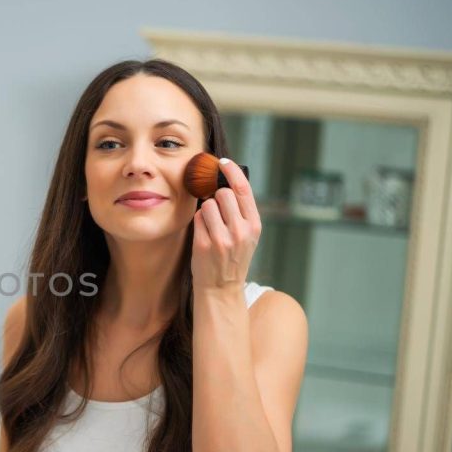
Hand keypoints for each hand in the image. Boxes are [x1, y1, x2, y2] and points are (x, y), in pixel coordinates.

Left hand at [191, 158, 261, 291]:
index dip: (232, 172)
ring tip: (210, 226)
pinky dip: (198, 222)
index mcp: (254, 226)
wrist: (221, 288)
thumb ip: (240, 212)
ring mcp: (223, 239)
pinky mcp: (205, 244)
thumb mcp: (246, 236)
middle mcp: (241, 231)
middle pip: (223, 194)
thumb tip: (225, 182)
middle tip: (215, 209)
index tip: (222, 163)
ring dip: (205, 211)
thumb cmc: (231, 258)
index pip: (243, 189)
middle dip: (215, 196)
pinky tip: (204, 235)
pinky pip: (197, 218)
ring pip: (207, 205)